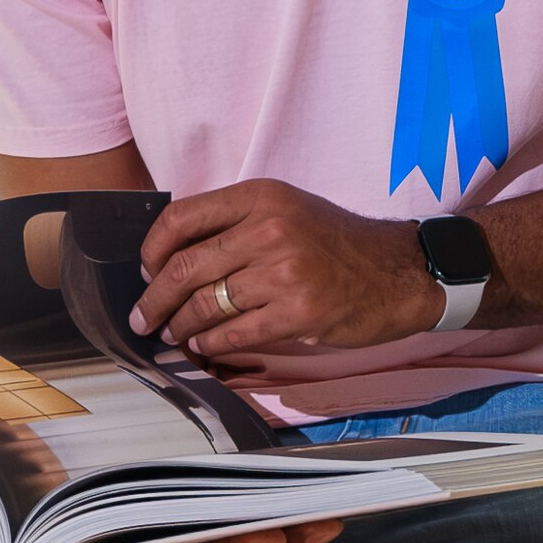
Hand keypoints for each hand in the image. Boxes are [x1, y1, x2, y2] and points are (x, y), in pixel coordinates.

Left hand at [134, 178, 444, 362]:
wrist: (399, 272)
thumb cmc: (338, 245)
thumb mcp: (288, 211)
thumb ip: (236, 224)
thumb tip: (173, 256)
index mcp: (261, 197)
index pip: (182, 218)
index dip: (153, 250)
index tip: (146, 271)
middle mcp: (269, 229)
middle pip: (186, 267)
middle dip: (154, 299)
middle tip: (143, 317)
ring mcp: (285, 272)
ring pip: (206, 304)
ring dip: (180, 325)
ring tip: (173, 334)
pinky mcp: (299, 313)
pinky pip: (235, 332)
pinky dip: (211, 343)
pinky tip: (204, 345)